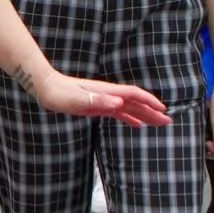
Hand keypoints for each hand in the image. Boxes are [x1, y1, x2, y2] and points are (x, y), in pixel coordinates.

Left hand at [30, 68, 170, 126]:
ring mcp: (103, 100)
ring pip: (129, 108)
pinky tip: (136, 125)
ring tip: (158, 123)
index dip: (149, 101)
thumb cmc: (59, 93)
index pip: (133, 95)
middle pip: (135, 103)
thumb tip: (118, 103)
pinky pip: (118, 113)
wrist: (45, 87)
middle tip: (168, 121)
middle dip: (152, 111)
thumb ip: (97, 101)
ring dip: (144, 115)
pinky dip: (129, 118)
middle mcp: (108, 95)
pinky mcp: (97, 106)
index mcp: (106, 92)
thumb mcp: (76, 99)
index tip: (162, 109)